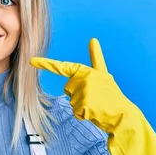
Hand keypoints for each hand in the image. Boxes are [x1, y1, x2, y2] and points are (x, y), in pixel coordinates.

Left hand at [30, 38, 155, 154]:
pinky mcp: (84, 103)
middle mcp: (87, 78)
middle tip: (96, 100)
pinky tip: (96, 113)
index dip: (46, 64)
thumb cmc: (113, 97)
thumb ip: (96, 58)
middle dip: (78, 97)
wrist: (124, 116)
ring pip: (71, 102)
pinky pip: (76, 112)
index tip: (31, 61)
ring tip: (98, 106)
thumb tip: (93, 38)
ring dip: (82, 107)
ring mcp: (85, 91)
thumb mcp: (104, 76)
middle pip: (67, 89)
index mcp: (90, 71)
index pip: (65, 66)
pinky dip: (84, 116)